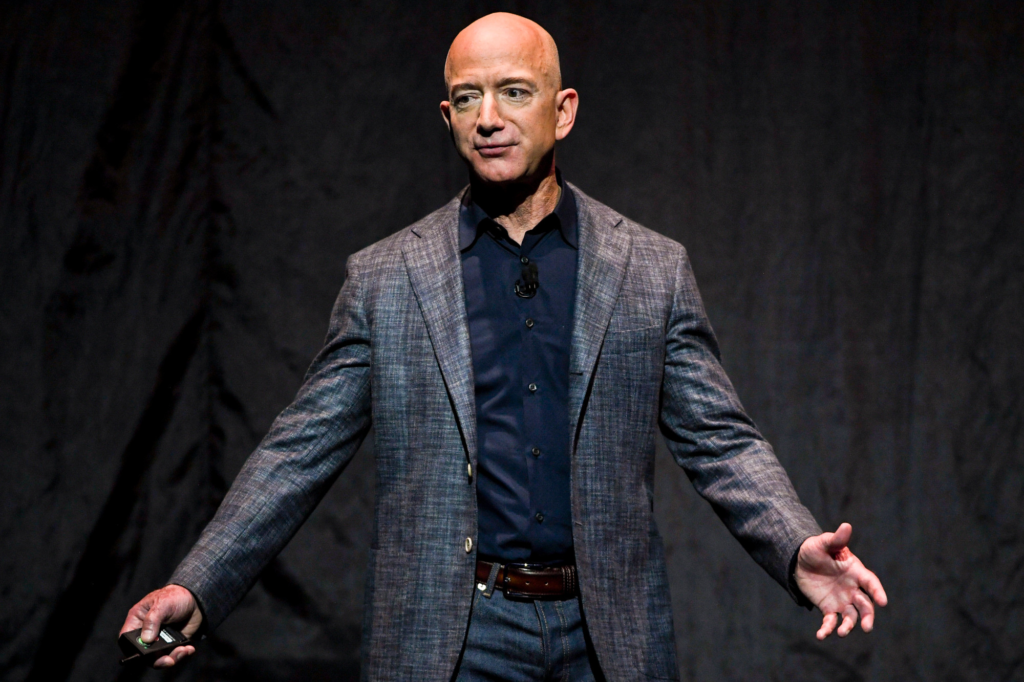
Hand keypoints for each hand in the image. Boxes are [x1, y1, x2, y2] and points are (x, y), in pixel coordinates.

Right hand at [120, 585, 202, 667]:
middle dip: (156, 659)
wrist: (195, 600)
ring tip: (183, 650)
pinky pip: (172, 655)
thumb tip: (146, 639)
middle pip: (143, 655)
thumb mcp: (162, 604)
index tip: (143, 654)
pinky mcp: (171, 645)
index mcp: (137, 621)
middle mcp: (145, 634)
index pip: (126, 639)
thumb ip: (152, 620)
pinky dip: (181, 655)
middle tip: (169, 660)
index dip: (131, 650)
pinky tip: (189, 648)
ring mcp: (158, 641)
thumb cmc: (174, 597)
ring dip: (171, 658)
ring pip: (158, 659)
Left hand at [794, 523, 887, 639]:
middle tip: (866, 627)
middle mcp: (852, 588)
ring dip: (849, 626)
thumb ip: (836, 539)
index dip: (877, 591)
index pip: (870, 582)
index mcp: (855, 571)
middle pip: (865, 605)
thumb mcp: (823, 543)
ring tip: (841, 632)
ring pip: (851, 617)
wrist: (799, 561)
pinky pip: (831, 621)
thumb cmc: (815, 549)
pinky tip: (821, 635)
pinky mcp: (829, 608)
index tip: (883, 602)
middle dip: (868, 616)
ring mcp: (842, 600)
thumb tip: (846, 526)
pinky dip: (828, 629)